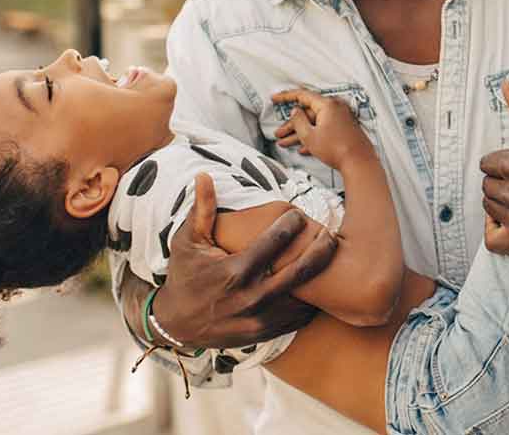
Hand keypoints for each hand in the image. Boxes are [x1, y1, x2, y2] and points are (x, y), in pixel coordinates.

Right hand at [151, 173, 337, 349]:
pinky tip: (320, 284)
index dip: (292, 224)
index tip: (298, 214)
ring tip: (331, 256)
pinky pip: (299, 318)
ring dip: (321, 275)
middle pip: (301, 270)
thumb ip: (201, 210)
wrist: (177, 324)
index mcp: (235, 271)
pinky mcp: (265, 333)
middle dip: (321, 249)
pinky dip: (312, 301)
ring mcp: (260, 318)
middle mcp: (251, 297)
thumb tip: (204, 174)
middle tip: (330, 233)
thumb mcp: (187, 242)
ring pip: (305, 296)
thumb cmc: (184, 275)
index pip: (276, 241)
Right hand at [273, 88, 373, 169]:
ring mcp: (341, 119)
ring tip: (286, 143)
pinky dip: (313, 138)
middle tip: (280, 133)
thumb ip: (298, 121)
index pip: (302, 95)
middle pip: (308, 113)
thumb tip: (295, 112)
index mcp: (327, 105)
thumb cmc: (338, 149)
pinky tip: (304, 148)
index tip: (276, 98)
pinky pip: (324, 130)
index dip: (286, 97)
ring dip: (300, 134)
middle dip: (291, 125)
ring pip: (315, 124)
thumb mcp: (309, 135)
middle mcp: (336, 109)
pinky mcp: (344, 130)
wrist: (358, 163)